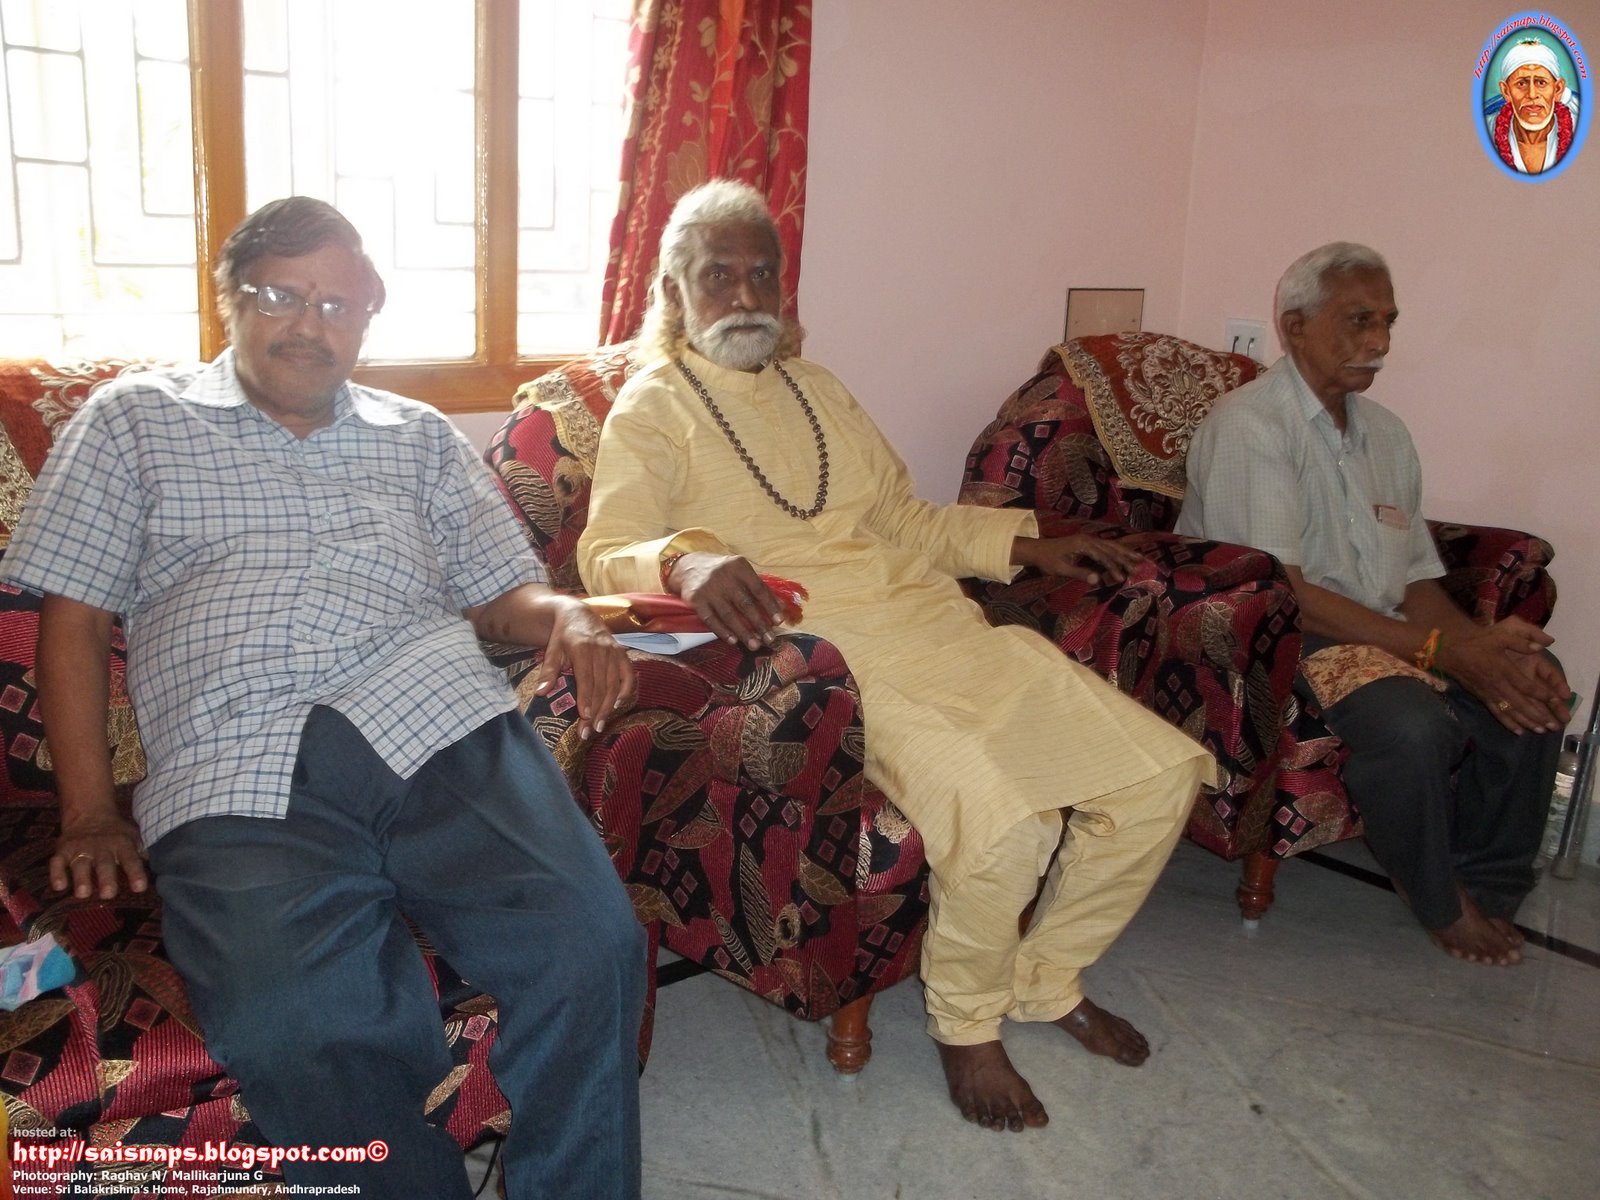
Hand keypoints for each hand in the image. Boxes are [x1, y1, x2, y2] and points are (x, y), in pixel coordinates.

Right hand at [52, 814, 147, 899]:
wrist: (89, 813)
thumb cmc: (116, 832)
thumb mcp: (132, 836)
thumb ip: (142, 851)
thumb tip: (161, 866)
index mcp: (121, 844)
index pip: (131, 859)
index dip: (135, 873)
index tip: (139, 888)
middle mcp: (101, 847)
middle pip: (104, 864)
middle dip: (106, 879)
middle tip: (108, 894)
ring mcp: (80, 848)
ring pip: (80, 864)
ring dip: (81, 878)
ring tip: (83, 894)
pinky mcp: (62, 850)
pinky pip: (57, 862)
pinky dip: (56, 874)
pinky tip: (59, 887)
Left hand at [530, 597, 636, 739]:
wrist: (579, 613)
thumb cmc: (563, 635)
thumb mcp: (552, 649)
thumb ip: (548, 671)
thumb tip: (541, 692)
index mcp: (582, 648)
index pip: (586, 678)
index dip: (587, 698)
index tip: (585, 717)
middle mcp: (601, 649)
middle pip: (601, 685)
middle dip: (596, 710)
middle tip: (589, 731)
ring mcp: (614, 650)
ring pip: (614, 683)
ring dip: (609, 706)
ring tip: (600, 725)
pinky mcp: (622, 652)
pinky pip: (628, 674)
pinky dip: (626, 690)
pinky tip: (618, 704)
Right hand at [667, 552, 783, 649]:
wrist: (690, 568)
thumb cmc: (723, 573)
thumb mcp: (741, 573)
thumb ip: (759, 588)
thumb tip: (782, 607)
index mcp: (739, 566)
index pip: (759, 589)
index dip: (770, 606)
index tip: (780, 621)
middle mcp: (723, 575)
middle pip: (745, 604)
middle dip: (759, 624)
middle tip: (770, 639)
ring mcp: (708, 588)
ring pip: (729, 615)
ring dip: (743, 632)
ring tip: (754, 645)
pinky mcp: (695, 599)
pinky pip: (711, 619)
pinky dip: (723, 631)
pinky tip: (733, 641)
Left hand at [1011, 532, 1149, 585]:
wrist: (1037, 550)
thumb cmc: (1047, 561)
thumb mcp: (1062, 569)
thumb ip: (1080, 573)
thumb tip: (1098, 580)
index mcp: (1083, 544)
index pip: (1103, 557)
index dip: (1113, 567)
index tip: (1122, 578)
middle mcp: (1088, 539)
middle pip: (1111, 549)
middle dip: (1125, 559)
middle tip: (1139, 568)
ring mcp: (1089, 540)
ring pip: (1111, 546)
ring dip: (1125, 553)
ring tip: (1141, 559)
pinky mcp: (1088, 543)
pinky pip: (1106, 546)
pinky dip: (1118, 551)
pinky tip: (1126, 554)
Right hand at [1439, 618, 1568, 733]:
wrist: (1450, 650)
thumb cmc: (1477, 642)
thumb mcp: (1499, 636)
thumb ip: (1521, 642)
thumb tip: (1543, 645)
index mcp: (1504, 669)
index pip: (1527, 686)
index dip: (1542, 694)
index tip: (1557, 701)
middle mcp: (1498, 685)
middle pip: (1521, 703)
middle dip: (1538, 715)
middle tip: (1553, 726)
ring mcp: (1489, 693)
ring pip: (1510, 711)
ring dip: (1526, 722)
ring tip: (1541, 730)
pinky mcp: (1482, 697)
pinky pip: (1497, 713)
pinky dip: (1508, 723)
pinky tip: (1518, 731)